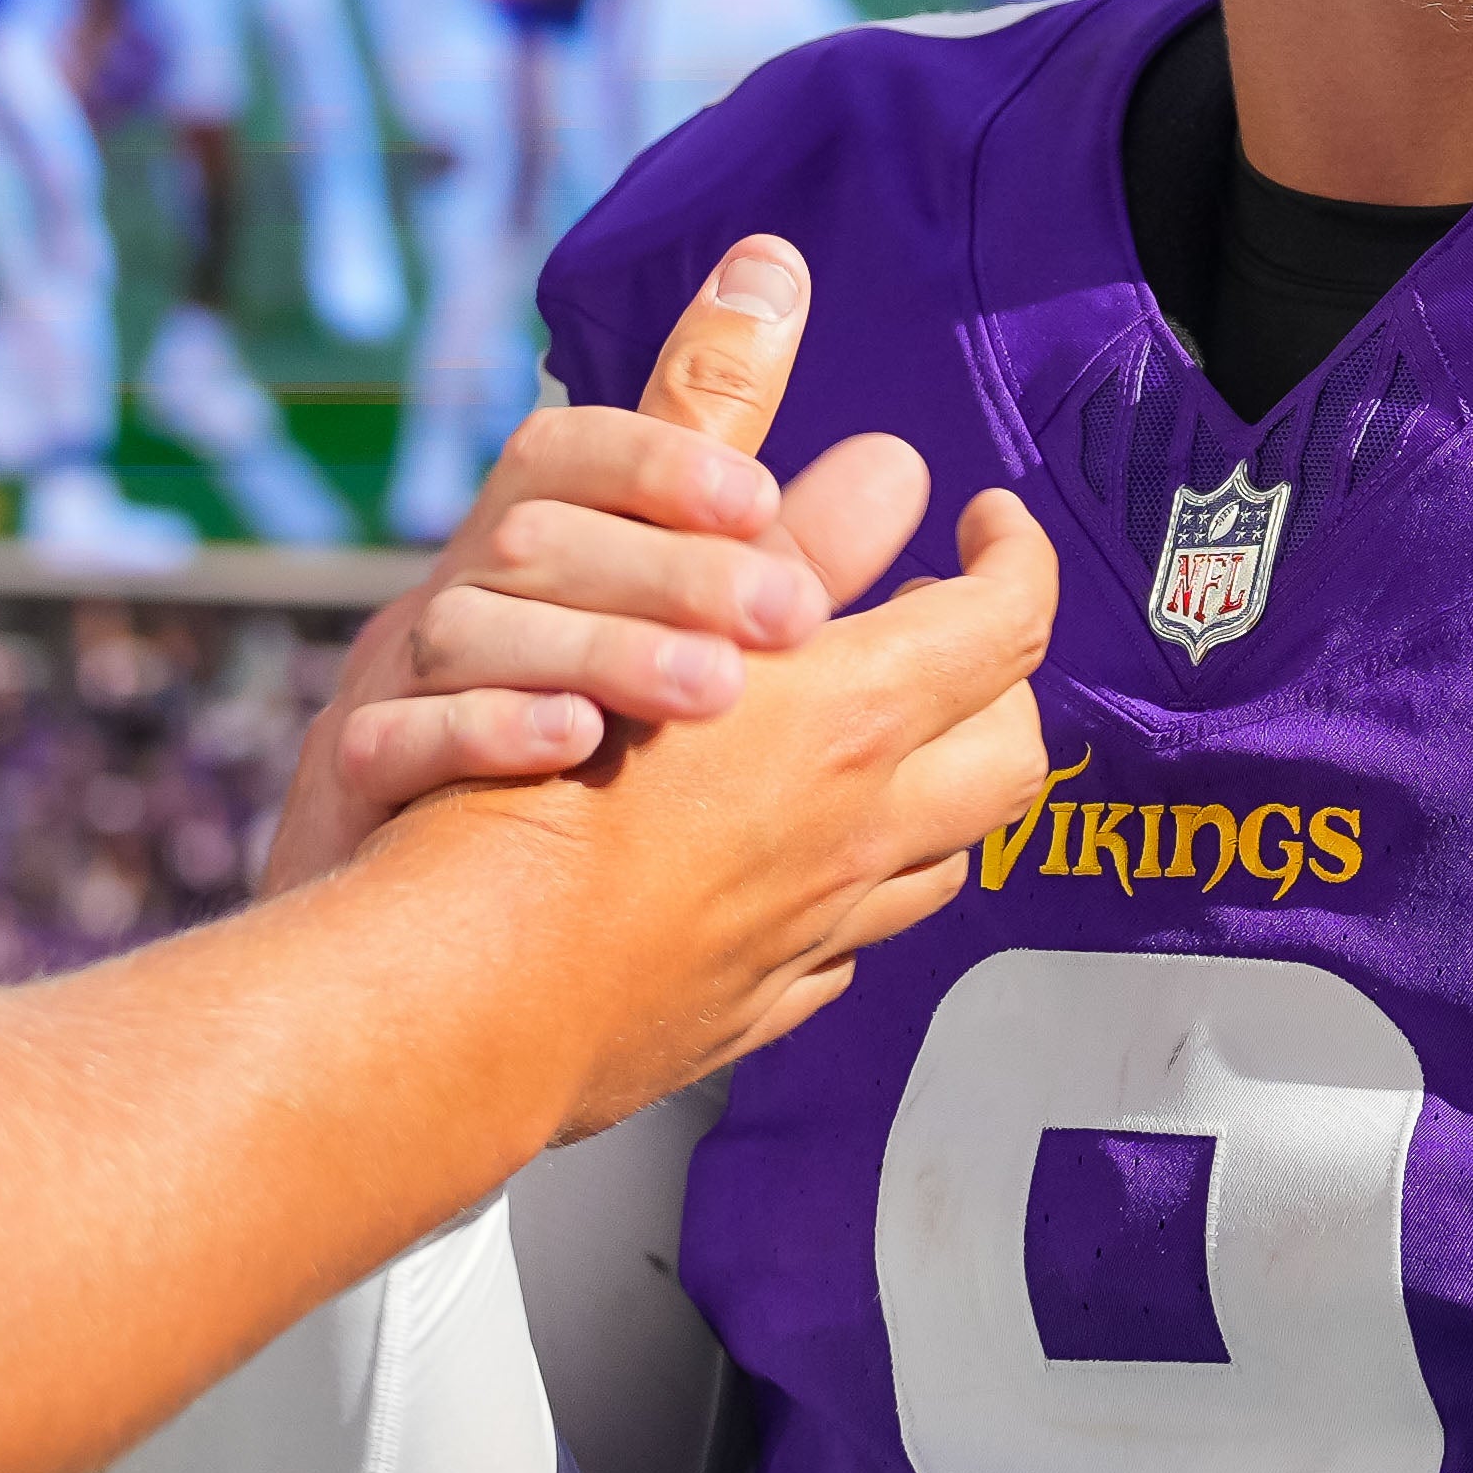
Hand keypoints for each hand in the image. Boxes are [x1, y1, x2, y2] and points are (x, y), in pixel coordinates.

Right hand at [258, 238, 944, 895]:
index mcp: (519, 548)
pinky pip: (393, 740)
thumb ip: (750, 528)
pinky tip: (575, 748)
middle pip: (534, 538)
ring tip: (718, 693)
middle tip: (793, 616)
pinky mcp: (351, 786)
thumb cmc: (546, 759)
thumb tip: (878, 421)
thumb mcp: (647, 625)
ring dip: (602, 651)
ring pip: (468, 631)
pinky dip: (486, 733)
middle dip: (669, 568)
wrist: (399, 936)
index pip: (565, 451)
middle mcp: (447, 599)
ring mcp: (387, 687)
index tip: (763, 500)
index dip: (661, 458)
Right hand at [375, 477, 1053, 1139]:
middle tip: (941, 624)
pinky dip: (849, 882)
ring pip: (941, 856)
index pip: (1004, 625)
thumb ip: (787, 540)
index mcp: (846, 727)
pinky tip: (790, 852)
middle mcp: (855, 837)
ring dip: (930, 784)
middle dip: (997, 680)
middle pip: (1006, 754)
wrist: (457, 1002)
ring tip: (875, 732)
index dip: (1015, 555)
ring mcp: (814, 936)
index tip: (990, 521)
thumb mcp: (656, 622)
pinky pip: (849, 942)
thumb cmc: (529, 804)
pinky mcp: (755, 1007)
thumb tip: (893, 465)